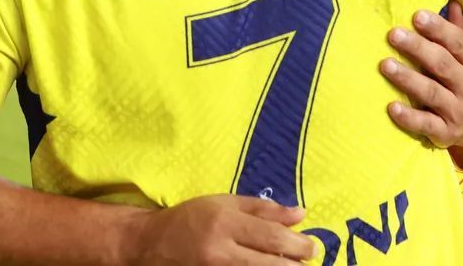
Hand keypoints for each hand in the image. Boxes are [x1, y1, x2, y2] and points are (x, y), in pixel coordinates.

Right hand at [124, 195, 316, 264]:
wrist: (150, 244)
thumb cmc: (190, 218)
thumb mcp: (223, 203)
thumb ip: (262, 209)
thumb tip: (300, 214)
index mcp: (225, 222)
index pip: (271, 236)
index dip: (297, 244)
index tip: (312, 247)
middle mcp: (220, 250)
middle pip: (268, 263)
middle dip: (295, 263)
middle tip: (309, 259)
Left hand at [381, 4, 462, 166]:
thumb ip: (462, 32)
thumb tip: (453, 3)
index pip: (459, 43)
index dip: (439, 29)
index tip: (417, 16)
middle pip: (442, 64)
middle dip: (417, 48)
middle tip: (393, 34)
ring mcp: (460, 112)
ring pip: (431, 93)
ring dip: (407, 78)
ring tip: (385, 65)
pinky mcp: (446, 133)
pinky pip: (426, 124)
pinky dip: (408, 117)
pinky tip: (391, 107)